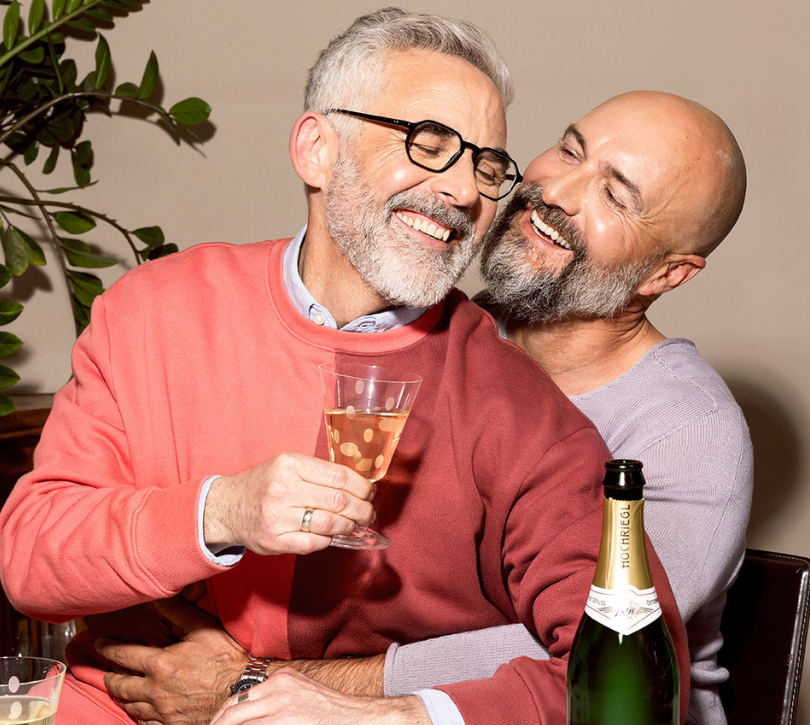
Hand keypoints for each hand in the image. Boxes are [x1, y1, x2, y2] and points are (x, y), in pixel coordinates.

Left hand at [98, 595, 246, 723]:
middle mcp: (155, 690)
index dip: (108, 648)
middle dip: (109, 677)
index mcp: (161, 664)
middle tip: (105, 672)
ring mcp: (162, 711)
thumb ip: (178, 612)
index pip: (123, 655)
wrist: (242, 690)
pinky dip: (137, 713)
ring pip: (129, 705)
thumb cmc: (225, 658)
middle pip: (120, 685)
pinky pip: (144, 722)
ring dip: (120, 696)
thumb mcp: (203, 628)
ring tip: (118, 689)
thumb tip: (160, 596)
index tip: (100, 644)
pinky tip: (138, 708)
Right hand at [204, 451, 375, 555]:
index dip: (362, 486)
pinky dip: (328, 540)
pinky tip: (331, 534)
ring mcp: (278, 516)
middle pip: (338, 501)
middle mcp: (283, 488)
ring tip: (354, 524)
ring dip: (349, 526)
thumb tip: (358, 485)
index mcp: (290, 464)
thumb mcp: (287, 465)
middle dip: (362, 509)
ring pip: (329, 524)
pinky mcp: (274, 540)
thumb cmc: (264, 484)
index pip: (339, 476)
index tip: (369, 492)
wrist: (226, 507)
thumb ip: (318, 472)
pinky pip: (314, 543)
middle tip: (368, 512)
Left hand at [210, 669, 428, 724]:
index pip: (240, 696)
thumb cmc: (328, 711)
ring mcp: (281, 703)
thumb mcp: (299, 693)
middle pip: (233, 707)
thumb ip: (276, 697)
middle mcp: (278, 686)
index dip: (223, 715)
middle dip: (218, 723)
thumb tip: (249, 711)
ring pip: (238, 718)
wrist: (355, 717)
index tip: (215, 724)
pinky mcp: (285, 719)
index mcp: (281, 677)